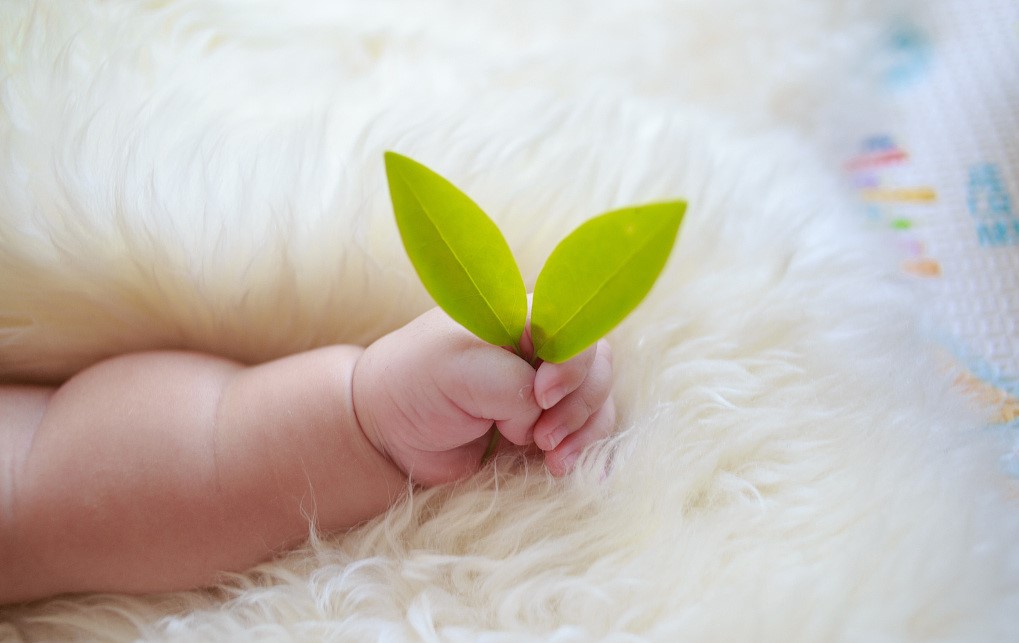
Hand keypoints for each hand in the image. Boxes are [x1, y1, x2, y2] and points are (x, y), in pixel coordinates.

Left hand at [352, 307, 614, 485]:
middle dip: (578, 405)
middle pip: (595, 366)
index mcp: (519, 317)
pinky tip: (566, 468)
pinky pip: (587, 431)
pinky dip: (586, 450)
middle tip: (542, 438)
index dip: (571, 363)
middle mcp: (539, 348)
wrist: (388, 435)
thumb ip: (512, 384)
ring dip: (584, 432)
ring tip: (552, 460)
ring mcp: (546, 388)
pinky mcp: (545, 425)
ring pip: (597, 401)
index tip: (542, 395)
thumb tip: (539, 415)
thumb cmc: (415, 385)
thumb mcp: (459, 371)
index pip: (574, 327)